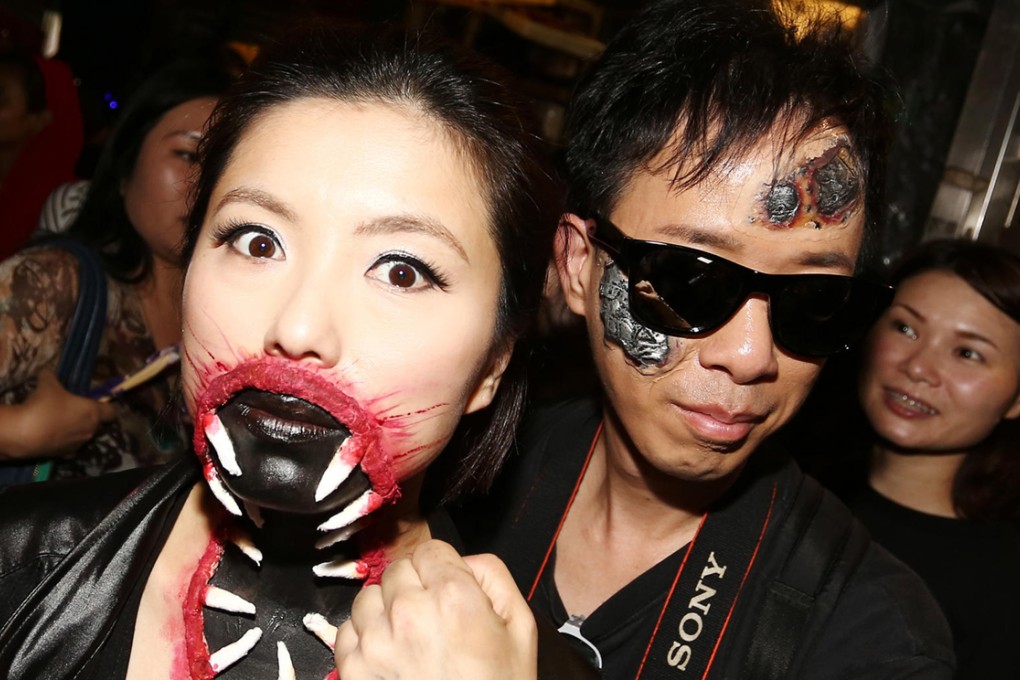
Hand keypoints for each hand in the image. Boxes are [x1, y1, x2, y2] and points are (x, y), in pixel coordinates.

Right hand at [0, 368, 116, 459]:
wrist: (25, 434)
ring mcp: (78, 444)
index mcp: (93, 412)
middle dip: (89, 418)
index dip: (108, 407)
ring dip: (76, 429)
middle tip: (74, 410)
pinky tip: (52, 435)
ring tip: (60, 422)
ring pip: (84, 435)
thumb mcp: (47, 384)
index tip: (100, 404)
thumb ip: (51, 375)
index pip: (112, 412)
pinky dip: (64, 440)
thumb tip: (48, 369)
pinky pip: (69, 445)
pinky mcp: (64, 454)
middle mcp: (91, 429)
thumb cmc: (44, 405)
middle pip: (97, 424)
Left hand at [335, 540, 537, 679]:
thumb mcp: (520, 628)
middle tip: (432, 618)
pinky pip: (347, 631)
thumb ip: (494, 576)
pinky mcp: (355, 668)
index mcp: (453, 596)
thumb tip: (464, 561)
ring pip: (368, 597)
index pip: (431, 550)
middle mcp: (409, 612)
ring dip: (386, 610)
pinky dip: (365, 638)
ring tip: (409, 637)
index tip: (447, 588)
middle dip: (414, 587)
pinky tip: (390, 654)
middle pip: (398, 570)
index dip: (442, 568)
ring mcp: (376, 641)